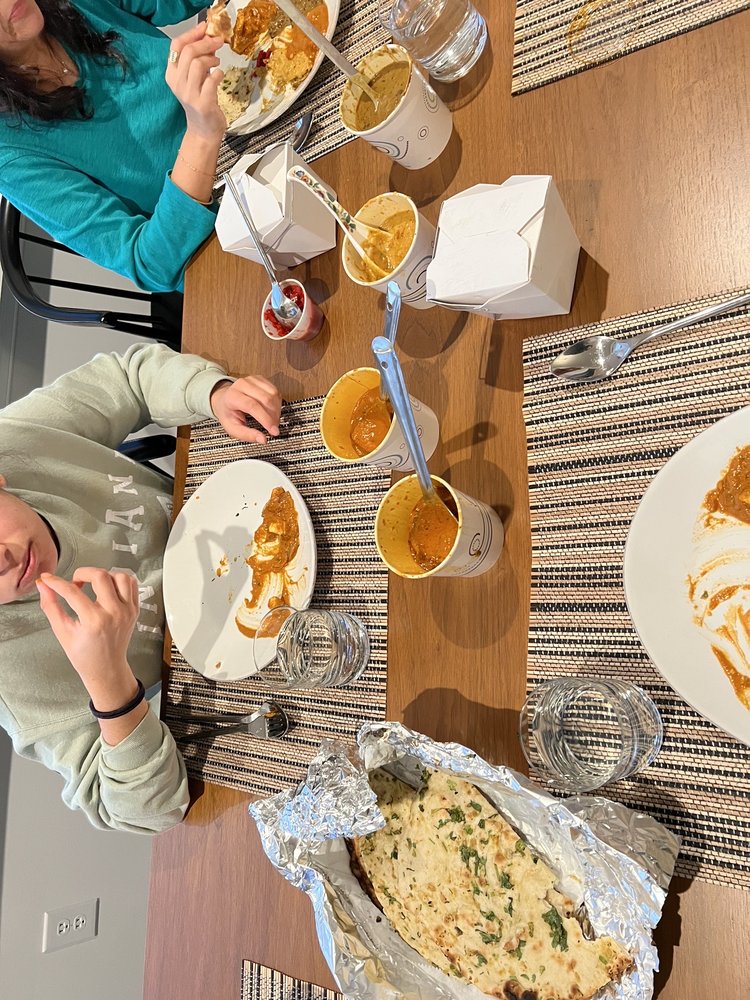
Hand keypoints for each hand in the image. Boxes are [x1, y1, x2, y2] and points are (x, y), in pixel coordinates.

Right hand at [36, 568, 139, 708]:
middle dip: (82, 573)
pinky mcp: (135, 609)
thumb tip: (43, 586)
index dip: (56, 582)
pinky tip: (107, 589)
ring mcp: (128, 611)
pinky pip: (132, 584)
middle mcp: (114, 613)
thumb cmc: (85, 655)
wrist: (106, 669)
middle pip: (100, 576)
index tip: (48, 579)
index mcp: (94, 621)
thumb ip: (51, 607)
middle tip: (74, 583)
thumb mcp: (62, 632)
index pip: (72, 591)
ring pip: (120, 576)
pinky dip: (119, 581)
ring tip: (92, 585)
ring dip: (104, 576)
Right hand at [165, 22, 226, 141]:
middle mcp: (177, 83)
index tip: (205, 28)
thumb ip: (197, 59)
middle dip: (205, 42)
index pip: (176, 45)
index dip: (192, 33)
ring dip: (211, 58)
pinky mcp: (202, 103)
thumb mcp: (194, 78)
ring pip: (197, 63)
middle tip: (217, 42)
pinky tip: (219, 76)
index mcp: (172, 74)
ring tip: (216, 62)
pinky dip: (218, 74)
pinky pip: (211, 80)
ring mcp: (189, 94)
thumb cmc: (200, 101)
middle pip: (188, 51)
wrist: (203, 130)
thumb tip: (208, 38)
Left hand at [210, 377, 281, 443]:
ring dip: (277, 410)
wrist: (224, 399)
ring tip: (272, 419)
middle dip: (273, 416)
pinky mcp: (260, 379)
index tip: (274, 431)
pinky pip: (275, 391)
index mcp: (232, 396)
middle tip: (273, 427)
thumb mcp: (232, 428)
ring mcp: (252, 380)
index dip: (266, 419)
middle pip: (266, 399)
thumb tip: (263, 439)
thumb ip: (247, 435)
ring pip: (273, 394)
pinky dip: (277, 403)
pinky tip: (272, 410)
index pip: (253, 406)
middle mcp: (242, 384)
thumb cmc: (228, 414)